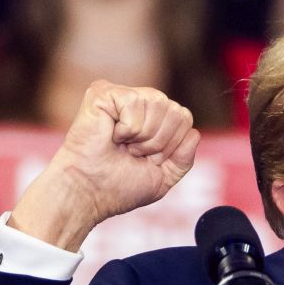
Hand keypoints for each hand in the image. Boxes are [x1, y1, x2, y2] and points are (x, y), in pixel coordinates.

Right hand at [10, 81, 199, 251]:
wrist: (89, 192)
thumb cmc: (119, 187)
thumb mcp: (164, 177)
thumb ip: (184, 159)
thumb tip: (194, 133)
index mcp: (154, 119)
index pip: (184, 118)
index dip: (171, 146)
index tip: (148, 160)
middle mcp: (140, 103)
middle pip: (176, 111)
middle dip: (159, 142)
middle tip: (132, 152)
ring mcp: (122, 96)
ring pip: (159, 104)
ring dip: (144, 136)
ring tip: (122, 144)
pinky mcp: (103, 92)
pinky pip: (135, 102)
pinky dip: (127, 127)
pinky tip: (111, 135)